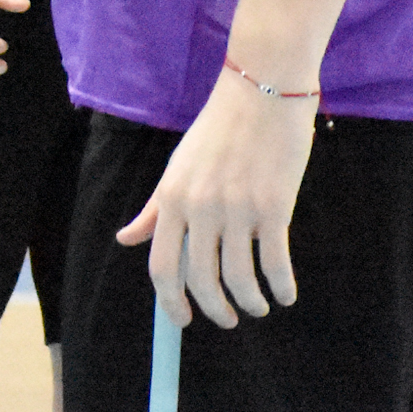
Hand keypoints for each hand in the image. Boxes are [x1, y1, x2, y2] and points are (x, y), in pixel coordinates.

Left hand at [116, 72, 318, 326]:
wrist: (262, 91)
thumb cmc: (218, 129)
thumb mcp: (177, 167)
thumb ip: (154, 208)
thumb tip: (126, 239)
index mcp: (171, 199)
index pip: (162, 266)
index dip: (171, 301)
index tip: (183, 319)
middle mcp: (200, 208)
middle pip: (200, 279)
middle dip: (215, 310)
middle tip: (228, 320)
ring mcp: (237, 210)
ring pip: (240, 279)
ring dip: (251, 303)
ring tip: (259, 307)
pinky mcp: (274, 207)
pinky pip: (275, 263)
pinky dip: (282, 286)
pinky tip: (286, 294)